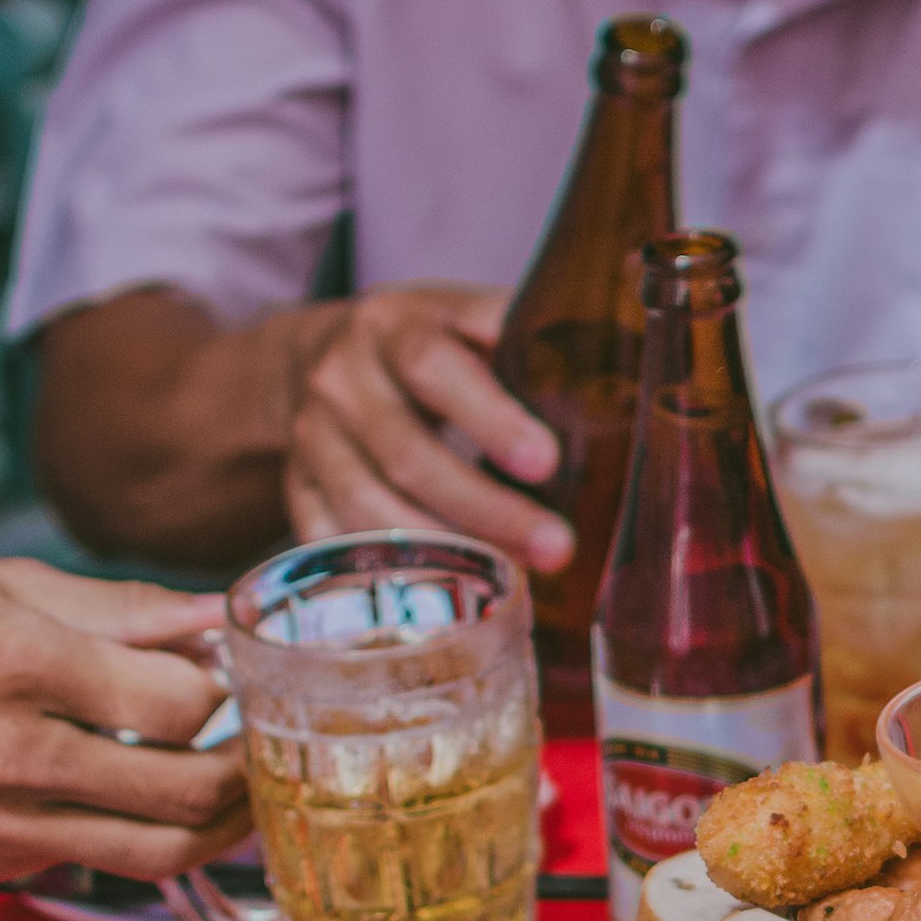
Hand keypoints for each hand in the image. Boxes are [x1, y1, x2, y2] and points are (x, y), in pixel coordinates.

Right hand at [0, 559, 250, 880]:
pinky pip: (96, 859)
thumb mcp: (2, 583)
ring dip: (216, 826)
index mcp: (19, 665)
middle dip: (248, 774)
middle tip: (266, 747)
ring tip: (234, 788)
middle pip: (188, 795)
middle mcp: (13, 755)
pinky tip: (140, 793)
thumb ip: (124, 609)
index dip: (229, 695)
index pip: (180, 706)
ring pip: (158, 853)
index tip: (237, 677)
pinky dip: (137, 832)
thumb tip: (215, 616)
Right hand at [283, 283, 571, 574]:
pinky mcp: (296, 490)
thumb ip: (527, 339)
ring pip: (370, 510)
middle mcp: (342, 380)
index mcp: (393, 325)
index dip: (489, 417)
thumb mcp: (468, 318)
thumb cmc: (427, 345)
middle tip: (556, 546)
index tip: (547, 461)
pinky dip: (385, 580)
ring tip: (514, 583)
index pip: (433, 367)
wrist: (318, 359)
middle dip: (485, 508)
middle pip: (408, 455)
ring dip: (444, 555)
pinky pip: (334, 546)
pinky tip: (441, 602)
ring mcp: (312, 440)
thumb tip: (624, 378)